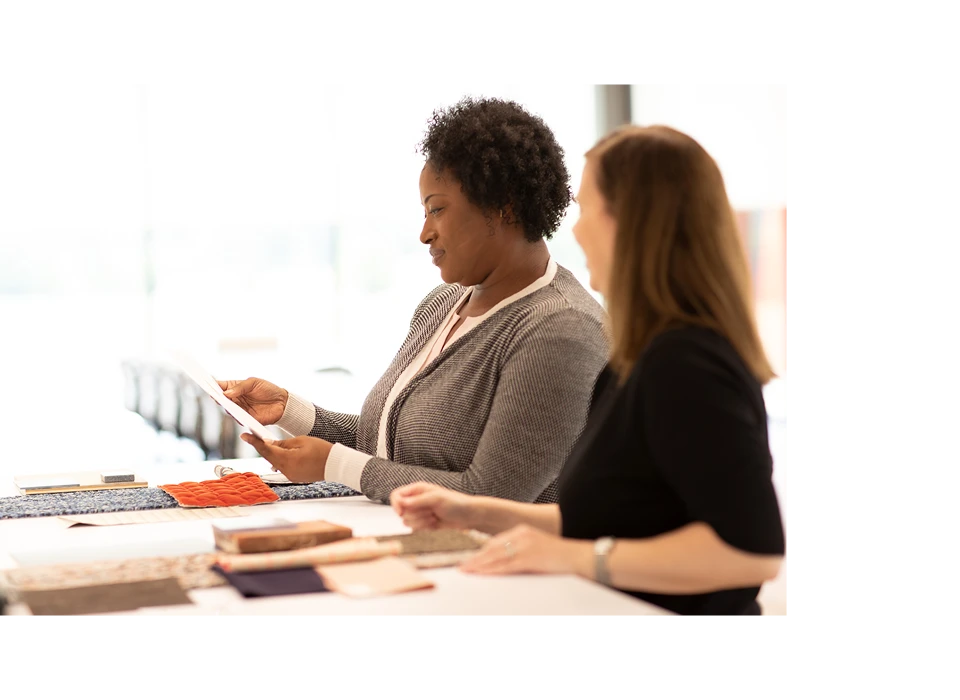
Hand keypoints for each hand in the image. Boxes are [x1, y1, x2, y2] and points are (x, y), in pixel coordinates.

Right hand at [218, 377, 288, 425]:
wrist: (283, 402)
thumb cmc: (268, 389)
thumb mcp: (254, 383)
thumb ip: (240, 387)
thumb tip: (226, 393)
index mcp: (235, 388)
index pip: (220, 386)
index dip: (212, 386)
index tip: (206, 384)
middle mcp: (235, 399)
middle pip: (221, 399)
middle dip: (217, 397)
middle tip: (214, 395)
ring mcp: (240, 410)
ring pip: (228, 410)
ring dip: (226, 407)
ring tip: (225, 403)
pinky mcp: (246, 419)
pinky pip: (238, 419)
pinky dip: (236, 416)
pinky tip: (236, 413)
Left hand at [240, 434, 331, 482]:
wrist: (335, 464)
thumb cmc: (321, 450)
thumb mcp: (301, 441)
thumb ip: (282, 443)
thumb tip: (269, 443)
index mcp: (287, 459)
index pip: (266, 449)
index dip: (254, 442)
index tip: (245, 435)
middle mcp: (286, 470)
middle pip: (268, 457)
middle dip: (260, 447)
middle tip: (252, 437)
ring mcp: (290, 476)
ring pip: (274, 462)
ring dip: (270, 453)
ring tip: (265, 443)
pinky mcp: (294, 477)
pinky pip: (282, 467)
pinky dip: (279, 459)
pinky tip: (278, 453)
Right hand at [390, 482, 482, 530]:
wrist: (467, 516)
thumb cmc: (455, 503)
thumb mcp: (436, 498)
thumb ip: (418, 501)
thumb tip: (402, 503)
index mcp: (417, 489)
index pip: (396, 495)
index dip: (396, 504)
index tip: (401, 512)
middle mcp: (416, 500)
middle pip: (402, 512)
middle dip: (416, 514)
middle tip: (431, 511)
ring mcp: (419, 513)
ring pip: (407, 522)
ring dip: (422, 522)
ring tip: (435, 516)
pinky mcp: (423, 523)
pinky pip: (415, 529)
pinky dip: (425, 528)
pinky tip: (435, 523)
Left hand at [459, 524, 592, 577]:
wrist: (581, 556)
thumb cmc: (562, 557)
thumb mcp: (538, 549)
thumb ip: (522, 552)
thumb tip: (506, 563)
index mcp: (523, 531)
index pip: (496, 542)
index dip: (481, 552)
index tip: (470, 559)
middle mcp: (522, 534)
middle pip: (492, 548)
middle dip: (476, 558)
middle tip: (462, 566)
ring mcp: (525, 545)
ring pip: (496, 556)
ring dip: (479, 565)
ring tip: (466, 571)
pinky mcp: (529, 557)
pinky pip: (506, 565)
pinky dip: (492, 570)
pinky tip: (483, 574)